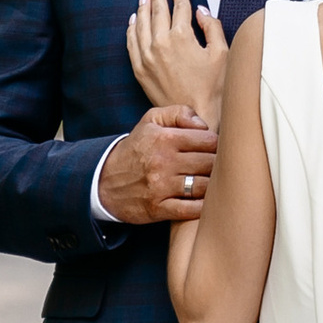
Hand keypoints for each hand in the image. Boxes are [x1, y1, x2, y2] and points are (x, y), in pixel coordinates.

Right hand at [97, 105, 218, 225]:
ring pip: (204, 186)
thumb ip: (179, 113)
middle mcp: (162, 162)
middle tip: (218, 166)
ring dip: (212, 185)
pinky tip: (204, 200)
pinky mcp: (158, 208)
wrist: (103, 181)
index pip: (208, 140)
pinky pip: (191, 209)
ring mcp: (160, 187)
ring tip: (211, 181)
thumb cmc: (136, 148)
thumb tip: (204, 125)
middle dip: (218, 164)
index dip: (217, 144)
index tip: (215, 149)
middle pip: (210, 163)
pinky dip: (203, 206)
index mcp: (163, 138)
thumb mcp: (151, 121)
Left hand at [127, 0, 230, 123]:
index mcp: (182, 36)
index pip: (180, 8)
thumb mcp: (221, 53)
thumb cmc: (213, 88)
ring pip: (141, 24)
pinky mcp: (140, 69)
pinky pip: (131, 42)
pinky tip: (134, 21)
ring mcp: (147, 57)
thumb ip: (212, 27)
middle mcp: (161, 43)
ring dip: (142, 9)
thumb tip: (201, 11)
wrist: (195, 115)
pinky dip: (132, 28)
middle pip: (157, 12)